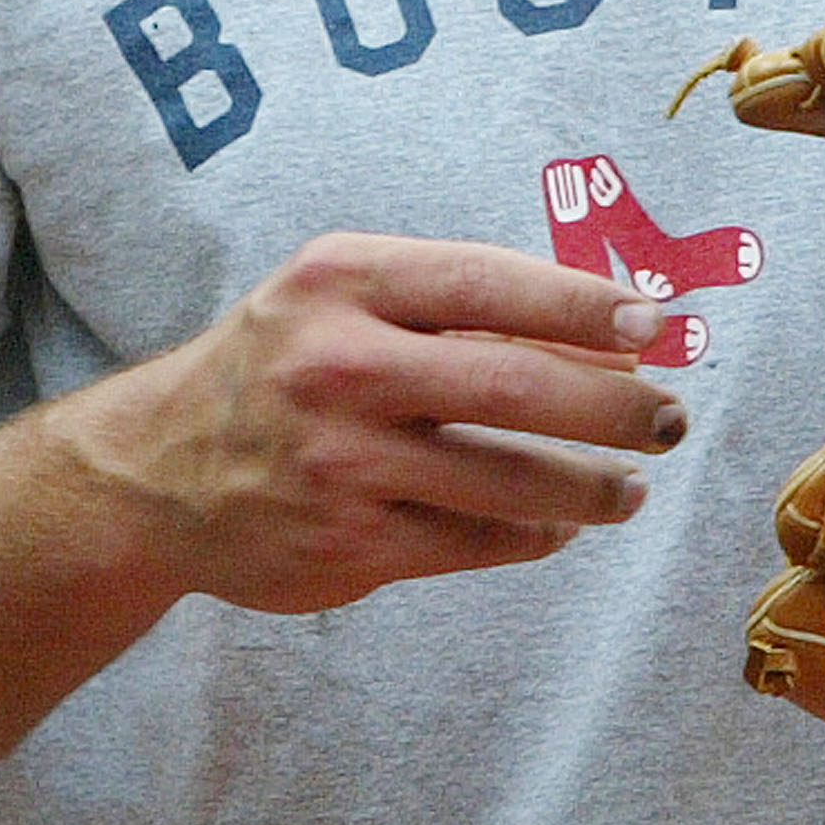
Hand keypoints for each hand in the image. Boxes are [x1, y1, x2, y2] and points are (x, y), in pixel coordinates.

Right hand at [55, 233, 687, 616]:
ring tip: (632, 486)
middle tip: (671, 415)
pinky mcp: (345, 544)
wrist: (153, 471)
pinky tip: (558, 526)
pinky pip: (473, 541)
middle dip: (612, 404)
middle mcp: (337, 366)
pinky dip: (531, 535)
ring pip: (505, 477)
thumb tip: (603, 329)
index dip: (582, 302)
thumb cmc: (279, 364)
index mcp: (342, 281)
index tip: (655, 323)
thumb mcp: (341, 298)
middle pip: (511, 382)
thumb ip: (455, 302)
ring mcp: (340, 462)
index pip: (488, 282)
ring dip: (590, 487)